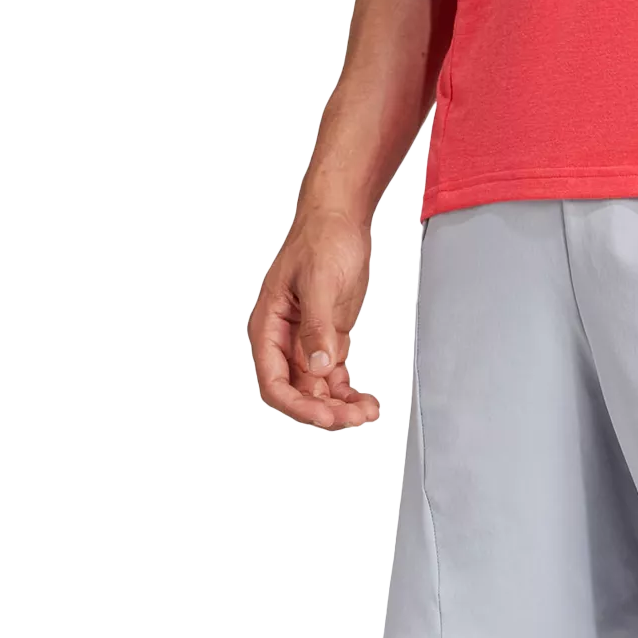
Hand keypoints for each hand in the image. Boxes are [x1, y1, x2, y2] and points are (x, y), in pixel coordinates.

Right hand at [248, 207, 380, 430]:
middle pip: (298, 394)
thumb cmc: (321, 240)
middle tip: (358, 417)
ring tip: (369, 411)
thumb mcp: (320, 282)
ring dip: (342, 408)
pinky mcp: (327, 341)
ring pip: (318, 392)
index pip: (273, 383)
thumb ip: (317, 327)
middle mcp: (282, 341)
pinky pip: (334, 380)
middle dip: (326, 411)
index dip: (298, 406)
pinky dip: (350, 395)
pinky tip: (368, 402)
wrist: (340, 220)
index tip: (326, 416)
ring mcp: (305, 344)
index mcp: (267, 327)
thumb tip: (318, 366)